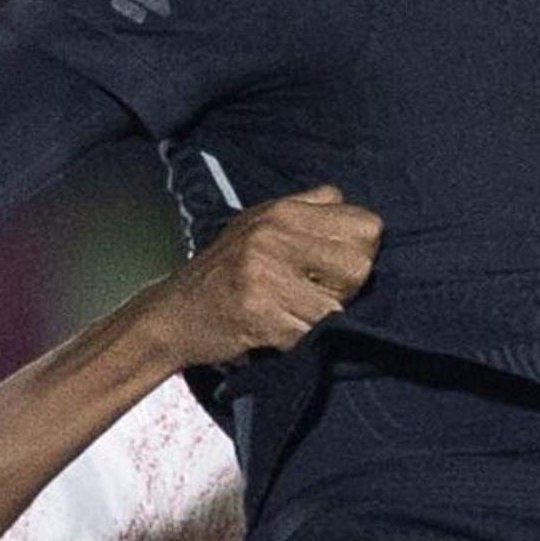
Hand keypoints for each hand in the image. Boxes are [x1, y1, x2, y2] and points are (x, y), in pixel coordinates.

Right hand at [145, 186, 382, 366]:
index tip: (332, 268)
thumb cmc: (223, 270)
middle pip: (359, 266)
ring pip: (336, 306)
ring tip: (291, 313)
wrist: (172, 313)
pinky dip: (299, 341)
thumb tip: (344, 199)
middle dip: (345, 289)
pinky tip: (277, 331)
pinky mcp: (257, 312)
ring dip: (320, 319)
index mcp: (283, 211)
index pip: (367, 225)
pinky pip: (308, 333)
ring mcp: (264, 274)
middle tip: (312, 295)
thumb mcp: (259, 222)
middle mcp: (274, 235)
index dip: (359, 251)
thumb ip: (305, 207)